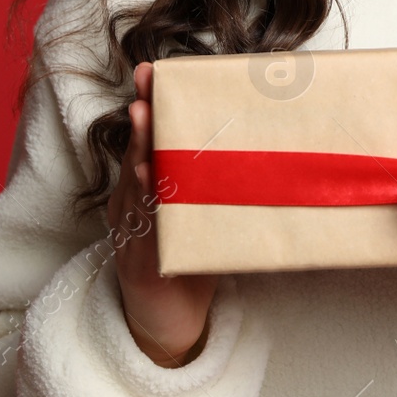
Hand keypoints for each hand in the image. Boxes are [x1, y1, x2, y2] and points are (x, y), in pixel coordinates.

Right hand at [109, 61, 221, 366]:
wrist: (165, 325)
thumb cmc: (187, 262)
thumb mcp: (200, 214)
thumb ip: (216, 183)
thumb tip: (263, 145)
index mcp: (147, 188)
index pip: (148, 140)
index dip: (149, 104)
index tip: (153, 70)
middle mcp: (133, 205)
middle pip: (136, 155)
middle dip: (143, 119)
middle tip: (147, 86)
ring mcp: (133, 233)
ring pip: (137, 187)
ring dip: (141, 153)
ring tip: (144, 121)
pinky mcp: (140, 263)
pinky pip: (146, 230)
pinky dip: (149, 207)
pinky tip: (152, 185)